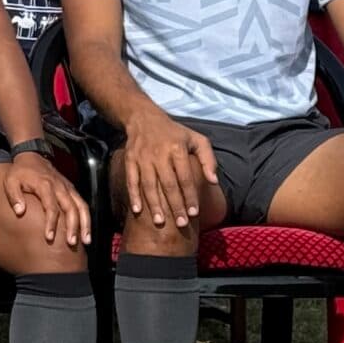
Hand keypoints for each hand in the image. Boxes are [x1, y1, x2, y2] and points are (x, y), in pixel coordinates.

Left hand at [3, 154, 87, 246]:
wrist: (32, 157)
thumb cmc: (20, 172)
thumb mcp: (11, 181)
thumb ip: (14, 196)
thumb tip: (19, 211)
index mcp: (44, 185)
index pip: (51, 206)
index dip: (51, 223)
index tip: (49, 237)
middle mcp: (60, 187)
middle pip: (70, 208)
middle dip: (73, 226)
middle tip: (71, 243)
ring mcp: (68, 188)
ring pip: (81, 207)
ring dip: (85, 224)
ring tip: (86, 241)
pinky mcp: (72, 189)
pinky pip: (83, 204)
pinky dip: (87, 218)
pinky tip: (87, 231)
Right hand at [118, 112, 216, 230]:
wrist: (143, 118)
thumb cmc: (174, 132)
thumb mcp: (196, 139)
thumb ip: (208, 159)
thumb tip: (214, 181)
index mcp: (177, 149)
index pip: (185, 177)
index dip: (190, 196)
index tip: (194, 213)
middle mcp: (159, 154)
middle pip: (168, 184)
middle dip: (175, 205)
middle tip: (181, 224)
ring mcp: (143, 158)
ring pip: (149, 185)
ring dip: (154, 204)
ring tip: (160, 222)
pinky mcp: (130, 160)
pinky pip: (131, 180)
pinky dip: (133, 195)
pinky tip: (138, 210)